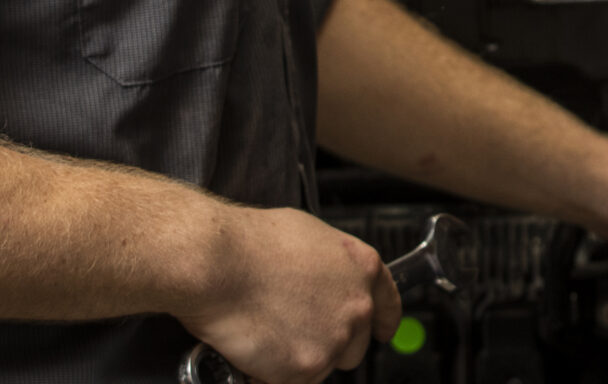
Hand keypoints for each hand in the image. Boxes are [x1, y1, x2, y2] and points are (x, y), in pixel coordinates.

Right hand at [176, 205, 398, 383]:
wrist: (219, 265)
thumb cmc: (252, 245)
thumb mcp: (309, 237)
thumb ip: (330, 267)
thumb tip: (326, 280)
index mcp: (363, 269)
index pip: (388, 305)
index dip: (383, 320)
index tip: (382, 330)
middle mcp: (356, 307)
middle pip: (354, 345)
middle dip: (328, 344)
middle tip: (294, 330)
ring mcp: (334, 340)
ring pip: (322, 366)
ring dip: (297, 358)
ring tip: (267, 331)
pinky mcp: (307, 368)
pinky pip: (291, 381)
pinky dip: (272, 374)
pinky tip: (256, 347)